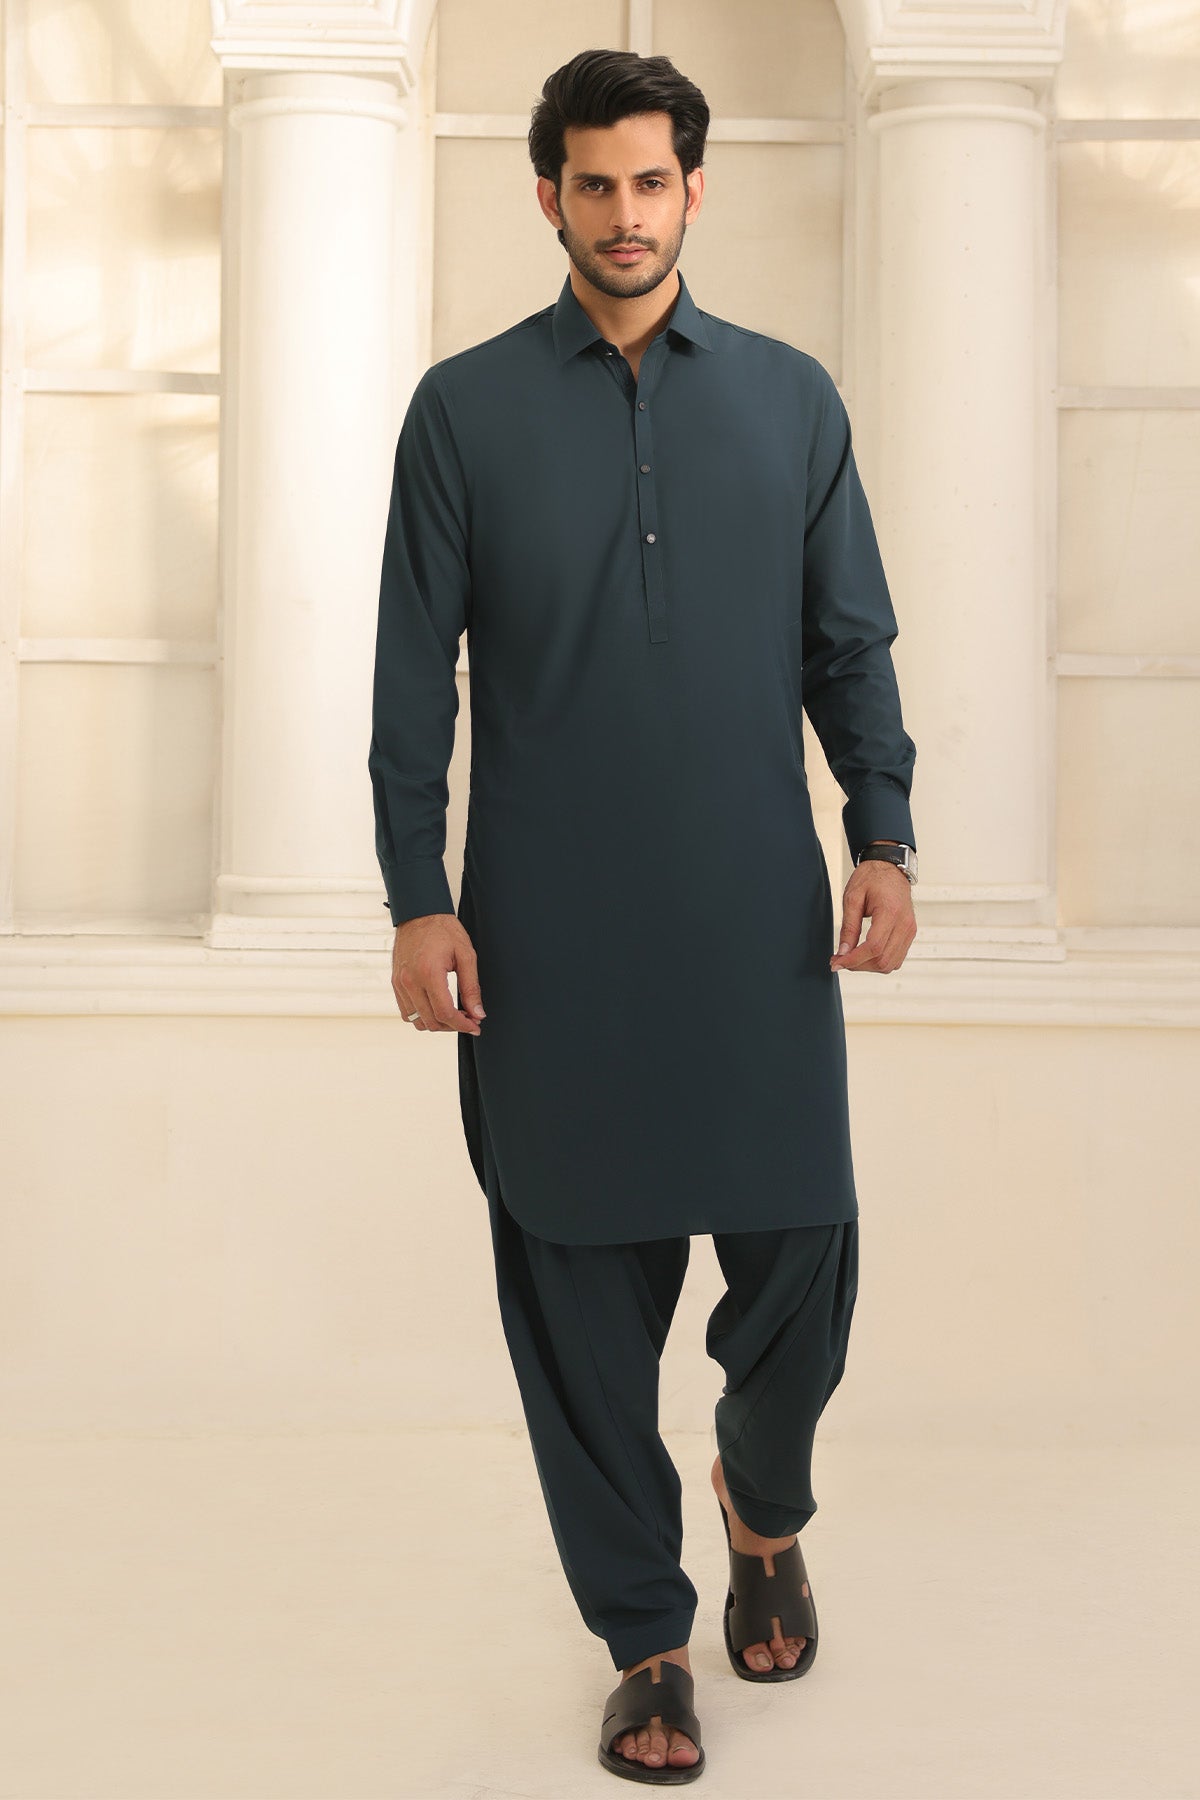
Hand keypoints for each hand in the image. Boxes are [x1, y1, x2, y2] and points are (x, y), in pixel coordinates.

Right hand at [392, 914, 486, 1032]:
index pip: (445, 1013)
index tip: (475, 1026)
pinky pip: (406, 1012)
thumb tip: (478, 1013)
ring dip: (437, 1024)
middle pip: (431, 1021)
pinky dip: (422, 1016)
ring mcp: (400, 983)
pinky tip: (436, 1008)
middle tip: (469, 1019)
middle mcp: (410, 981)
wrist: (419, 913)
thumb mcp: (466, 955)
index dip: (463, 1025)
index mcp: (429, 973)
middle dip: (453, 1026)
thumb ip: (472, 987)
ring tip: (454, 1015)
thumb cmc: (443, 929)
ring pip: (417, 1021)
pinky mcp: (395, 983)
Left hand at [829, 853, 916, 974]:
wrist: (890, 868)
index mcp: (890, 912)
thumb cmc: (871, 878)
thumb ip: (848, 927)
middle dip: (858, 965)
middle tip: (840, 959)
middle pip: (882, 960)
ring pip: (890, 964)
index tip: (837, 963)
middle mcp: (905, 924)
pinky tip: (864, 953)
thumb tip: (843, 952)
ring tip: (851, 956)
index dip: (854, 960)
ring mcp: (910, 930)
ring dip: (868, 966)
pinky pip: (896, 958)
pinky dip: (879, 961)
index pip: (874, 947)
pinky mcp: (910, 934)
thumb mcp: (852, 898)